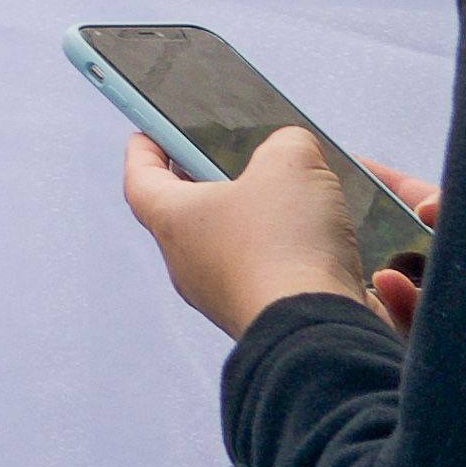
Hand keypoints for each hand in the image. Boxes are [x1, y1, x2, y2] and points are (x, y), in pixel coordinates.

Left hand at [127, 122, 418, 338]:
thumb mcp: (292, 164)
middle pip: (190, 213)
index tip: (150, 130)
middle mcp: (188, 264)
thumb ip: (289, 144)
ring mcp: (225, 298)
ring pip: (234, 248)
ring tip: (297, 199)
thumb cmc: (287, 246)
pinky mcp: (265, 320)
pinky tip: (324, 245)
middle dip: (213, 183)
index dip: (146, 149)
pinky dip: (291, 258)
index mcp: (172, 220)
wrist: (321, 336)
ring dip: (261, 223)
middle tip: (236, 159)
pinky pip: (271, 279)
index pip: (141, 178)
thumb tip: (293, 151)